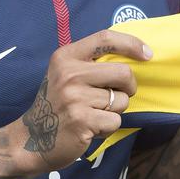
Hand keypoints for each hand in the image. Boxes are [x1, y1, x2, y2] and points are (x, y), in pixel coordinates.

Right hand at [8, 29, 151, 174]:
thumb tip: (137, 55)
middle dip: (129, 87)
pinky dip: (108, 127)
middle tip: (117, 96)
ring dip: (115, 111)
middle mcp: (69, 74)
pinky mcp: (81, 121)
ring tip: (94, 114)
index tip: (148, 54)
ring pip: (121, 100)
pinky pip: (115, 121)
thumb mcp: (66, 74)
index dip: (131, 44)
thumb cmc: (59, 104)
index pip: (105, 38)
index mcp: (66, 57)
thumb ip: (92, 63)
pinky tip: (90, 128)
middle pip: (123, 72)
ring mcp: (74, 98)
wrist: (32, 139)